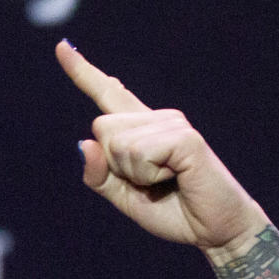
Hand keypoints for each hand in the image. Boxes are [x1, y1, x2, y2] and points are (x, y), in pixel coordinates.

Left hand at [55, 40, 267, 250]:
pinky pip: (139, 153)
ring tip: (166, 181)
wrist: (217, 230)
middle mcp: (157, 119)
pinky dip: (149, 176)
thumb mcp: (124, 197)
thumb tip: (82, 143)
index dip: (83, 72)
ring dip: (134, 175)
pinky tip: (176, 178)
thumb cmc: (174, 211)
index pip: (109, 94)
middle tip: (150, 182)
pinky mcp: (185, 137)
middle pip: (101, 128)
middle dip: (114, 165)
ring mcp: (173, 124)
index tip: (61, 47)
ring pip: (117, 144)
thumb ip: (99, 176)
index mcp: (141, 131)